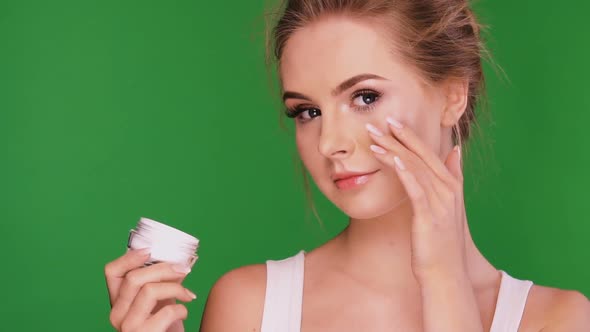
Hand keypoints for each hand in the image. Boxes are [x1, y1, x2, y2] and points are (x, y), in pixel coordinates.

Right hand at [104, 249, 196, 331]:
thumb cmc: (164, 326)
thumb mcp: (158, 302)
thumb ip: (161, 284)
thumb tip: (180, 261)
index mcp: (118, 302)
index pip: (111, 272)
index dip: (129, 257)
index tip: (150, 251)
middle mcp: (117, 314)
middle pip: (134, 277)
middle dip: (164, 268)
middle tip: (183, 270)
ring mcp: (128, 327)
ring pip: (149, 290)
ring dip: (176, 287)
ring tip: (188, 294)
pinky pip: (166, 311)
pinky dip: (181, 308)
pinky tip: (184, 312)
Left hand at [366, 117, 466, 281]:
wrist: (445, 273)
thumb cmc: (442, 242)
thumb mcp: (450, 207)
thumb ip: (453, 176)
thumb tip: (456, 150)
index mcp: (452, 186)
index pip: (430, 153)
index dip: (411, 136)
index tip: (393, 121)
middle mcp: (449, 190)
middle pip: (422, 156)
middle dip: (400, 137)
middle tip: (379, 121)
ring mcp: (440, 203)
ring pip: (415, 168)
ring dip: (393, 150)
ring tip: (374, 137)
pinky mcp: (429, 216)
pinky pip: (415, 188)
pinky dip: (403, 171)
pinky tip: (389, 158)